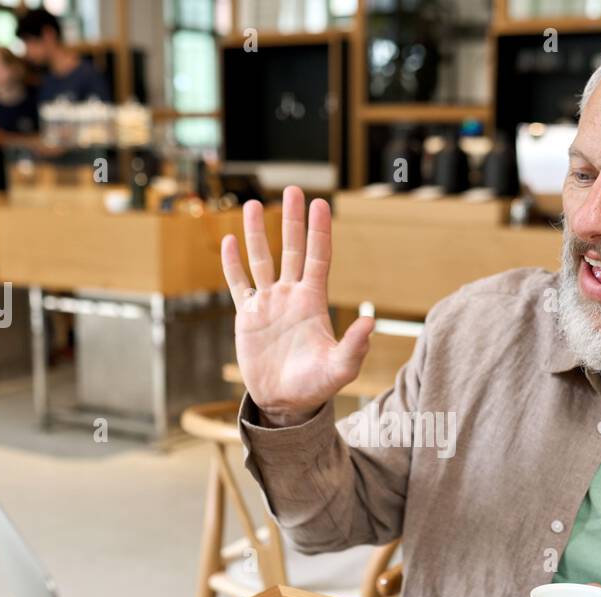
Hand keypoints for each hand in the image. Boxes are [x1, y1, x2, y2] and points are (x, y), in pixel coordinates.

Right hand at [220, 185, 373, 426]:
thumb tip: (371, 321)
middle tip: (293, 190)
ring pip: (262, 260)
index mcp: (314, 302)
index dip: (319, 231)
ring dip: (256, 234)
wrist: (285, 403)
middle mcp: (291, 296)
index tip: (320, 203)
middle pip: (291, 249)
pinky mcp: (247, 317)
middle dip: (292, 220)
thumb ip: (355, 346)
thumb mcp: (340, 368)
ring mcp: (268, 304)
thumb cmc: (316, 386)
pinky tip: (229, 241)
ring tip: (252, 204)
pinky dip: (233, 264)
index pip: (318, 257)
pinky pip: (239, 284)